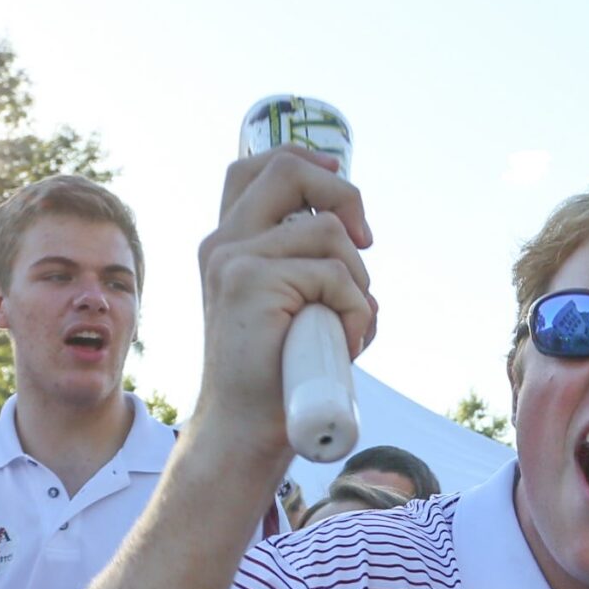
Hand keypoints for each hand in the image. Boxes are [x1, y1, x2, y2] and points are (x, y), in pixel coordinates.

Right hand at [193, 148, 376, 452]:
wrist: (244, 428)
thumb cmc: (277, 376)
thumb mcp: (289, 306)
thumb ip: (302, 266)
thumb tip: (354, 232)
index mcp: (227, 243)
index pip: (257, 168)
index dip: (305, 160)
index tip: (343, 185)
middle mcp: (223, 242)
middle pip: (287, 169)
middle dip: (343, 194)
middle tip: (365, 241)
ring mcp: (233, 258)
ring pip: (327, 231)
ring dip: (359, 281)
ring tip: (350, 325)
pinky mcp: (251, 281)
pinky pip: (335, 274)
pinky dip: (357, 310)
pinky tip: (347, 345)